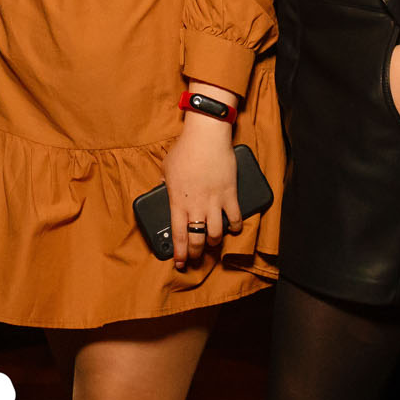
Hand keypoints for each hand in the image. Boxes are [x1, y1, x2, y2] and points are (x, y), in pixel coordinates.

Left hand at [161, 114, 238, 271]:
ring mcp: (214, 202)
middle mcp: (196, 206)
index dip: (179, 253)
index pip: (178, 235)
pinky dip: (235, 226)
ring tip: (212, 242)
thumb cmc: (185, 149)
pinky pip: (235, 218)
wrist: (206, 136)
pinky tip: (233, 228)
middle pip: (196, 240)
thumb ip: (165, 181)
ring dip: (214, 242)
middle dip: (195, 253)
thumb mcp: (167, 167)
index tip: (179, 263)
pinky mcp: (230, 195)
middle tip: (195, 258)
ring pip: (216, 234)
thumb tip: (163, 186)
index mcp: (178, 202)